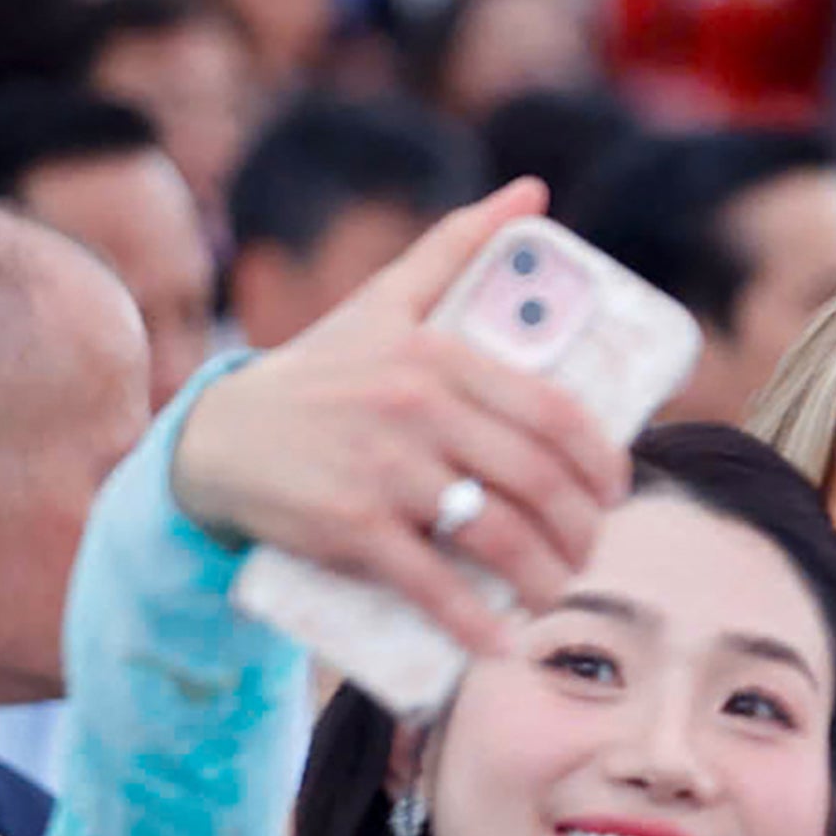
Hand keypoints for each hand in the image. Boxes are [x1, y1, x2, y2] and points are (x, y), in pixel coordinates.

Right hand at [170, 178, 633, 659]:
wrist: (219, 438)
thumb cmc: (321, 373)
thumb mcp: (385, 302)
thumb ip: (457, 247)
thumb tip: (531, 192)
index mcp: (435, 354)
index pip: (553, 414)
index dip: (601, 463)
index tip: (615, 492)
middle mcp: (413, 408)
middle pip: (536, 482)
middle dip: (580, 532)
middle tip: (588, 553)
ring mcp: (381, 470)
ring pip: (496, 535)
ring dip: (545, 578)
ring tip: (556, 591)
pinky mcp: (349, 528)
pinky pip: (430, 585)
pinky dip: (472, 623)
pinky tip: (499, 643)